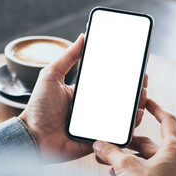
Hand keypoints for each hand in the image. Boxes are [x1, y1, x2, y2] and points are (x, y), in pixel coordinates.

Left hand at [19, 33, 147, 162]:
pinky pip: (117, 134)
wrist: (31, 136)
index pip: (108, 84)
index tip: (136, 67)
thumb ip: (67, 57)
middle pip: (119, 99)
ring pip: (122, 116)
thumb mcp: (51, 75)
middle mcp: (92, 108)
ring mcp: (96, 124)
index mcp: (84, 94)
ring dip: (136, 106)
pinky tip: (137, 115)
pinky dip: (130, 126)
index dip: (123, 77)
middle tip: (143, 81)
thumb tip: (83, 36)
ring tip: (143, 95)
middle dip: (134, 90)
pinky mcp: (97, 140)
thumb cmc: (38, 107)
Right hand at [93, 99, 175, 175]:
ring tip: (106, 155)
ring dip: (123, 155)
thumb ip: (112, 153)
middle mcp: (170, 160)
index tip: (146, 101)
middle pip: (147, 141)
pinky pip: (139, 170)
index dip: (156, 108)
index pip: (167, 120)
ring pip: (140, 157)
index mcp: (172, 150)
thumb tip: (100, 144)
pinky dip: (125, 168)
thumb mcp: (127, 168)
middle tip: (112, 138)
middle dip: (127, 140)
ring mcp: (163, 173)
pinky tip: (112, 170)